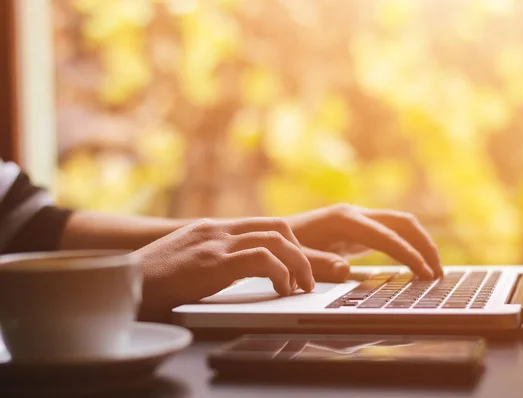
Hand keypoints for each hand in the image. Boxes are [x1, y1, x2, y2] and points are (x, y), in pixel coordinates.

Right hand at [135, 218, 313, 321]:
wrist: (120, 285)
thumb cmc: (150, 281)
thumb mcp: (186, 261)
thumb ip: (213, 258)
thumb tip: (242, 271)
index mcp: (212, 229)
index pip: (264, 225)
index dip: (290, 245)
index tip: (300, 265)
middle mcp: (217, 230)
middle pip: (278, 228)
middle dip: (301, 253)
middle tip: (307, 279)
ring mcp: (215, 243)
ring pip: (276, 240)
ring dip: (298, 265)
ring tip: (301, 287)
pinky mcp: (212, 261)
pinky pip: (261, 258)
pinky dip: (280, 273)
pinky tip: (281, 290)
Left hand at [287, 204, 441, 279]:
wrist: (273, 235)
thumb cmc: (284, 247)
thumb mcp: (296, 258)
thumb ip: (318, 263)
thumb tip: (345, 270)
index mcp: (343, 220)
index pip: (386, 236)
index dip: (408, 254)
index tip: (425, 273)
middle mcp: (355, 214)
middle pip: (402, 222)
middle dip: (424, 245)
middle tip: (438, 273)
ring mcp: (359, 219)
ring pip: (401, 224)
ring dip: (421, 244)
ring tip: (434, 271)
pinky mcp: (359, 229)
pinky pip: (392, 233)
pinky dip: (408, 246)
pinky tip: (415, 264)